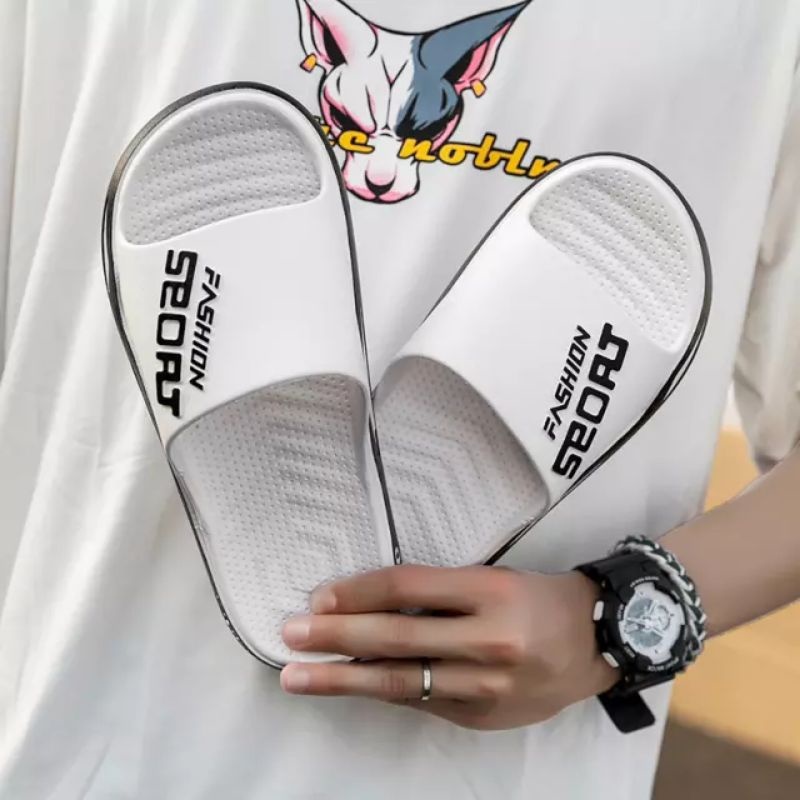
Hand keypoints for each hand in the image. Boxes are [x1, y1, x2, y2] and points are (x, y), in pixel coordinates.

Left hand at [280, 565, 617, 729]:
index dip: (358, 591)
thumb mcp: (491, 578)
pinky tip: (351, 686)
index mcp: (489, 591)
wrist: (596, 642)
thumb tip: (365, 607)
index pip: (407, 586)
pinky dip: (383, 692)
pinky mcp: (482, 717)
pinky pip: (421, 703)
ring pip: (402, 682)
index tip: (319, 596)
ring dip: (343, 679)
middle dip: (337, 636)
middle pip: (397, 636)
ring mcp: (485, 686)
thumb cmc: (537, 598)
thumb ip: (435, 593)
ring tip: (298, 677)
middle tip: (291, 634)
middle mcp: (488, 639)